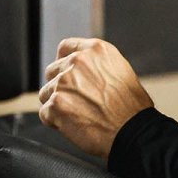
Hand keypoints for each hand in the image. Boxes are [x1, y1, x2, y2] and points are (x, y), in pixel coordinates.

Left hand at [39, 38, 153, 158]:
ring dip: (58, 104)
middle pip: (52, 71)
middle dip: (61, 86)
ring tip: (79, 115)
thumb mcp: (122, 71)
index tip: (66, 72)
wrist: (132, 130)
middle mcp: (78, 61)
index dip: (64, 61)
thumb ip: (97, 66)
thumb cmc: (132, 107)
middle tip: (77, 101)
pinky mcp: (55, 104)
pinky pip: (45, 113)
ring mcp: (64, 82)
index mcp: (96, 50)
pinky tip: (74, 125)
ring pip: (46, 93)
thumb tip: (82, 71)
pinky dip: (56, 121)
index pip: (66, 47)